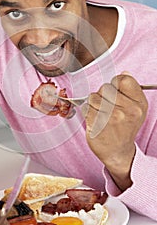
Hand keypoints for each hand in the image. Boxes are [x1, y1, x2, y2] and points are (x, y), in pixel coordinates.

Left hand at [81, 73, 147, 190]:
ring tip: (101, 113)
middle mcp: (127, 111)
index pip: (123, 79)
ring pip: (93, 96)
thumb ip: (131, 90)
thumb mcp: (137, 109)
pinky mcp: (97, 124)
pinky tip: (95, 120)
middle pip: (106, 87)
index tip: (115, 92)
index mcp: (138, 104)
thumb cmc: (125, 128)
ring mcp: (111, 118)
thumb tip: (124, 73)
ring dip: (94, 103)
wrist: (118, 152)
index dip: (116, 84)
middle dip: (103, 94)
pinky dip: (88, 112)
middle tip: (108, 107)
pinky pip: (86, 107)